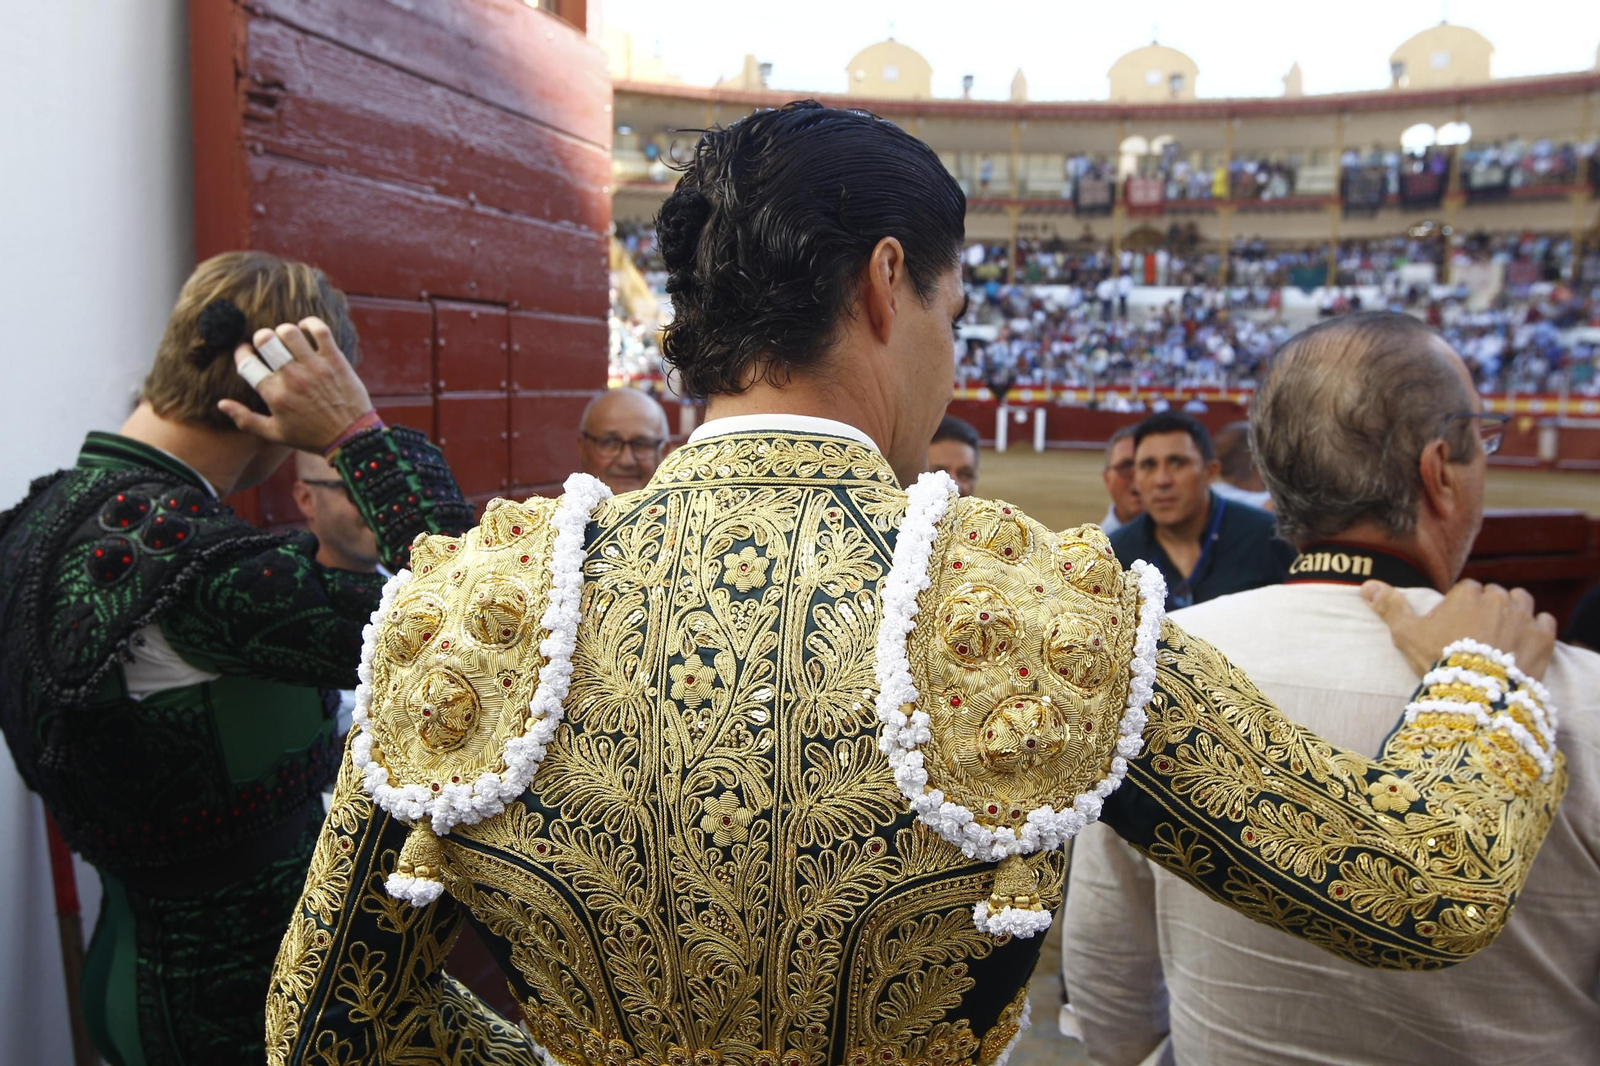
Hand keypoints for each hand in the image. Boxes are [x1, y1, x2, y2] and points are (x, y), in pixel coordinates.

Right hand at [217, 318, 372, 452]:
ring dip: (284, 331)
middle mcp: (292, 378)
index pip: (246, 362)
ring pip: (289, 331)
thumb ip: (245, 419)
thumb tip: (220, 404)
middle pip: (265, 340)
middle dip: (261, 338)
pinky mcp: (335, 360)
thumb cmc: (310, 436)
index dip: (241, 352)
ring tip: (287, 339)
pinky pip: (320, 330)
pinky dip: (310, 324)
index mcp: (274, 394)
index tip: (246, 351)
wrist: (351, 438)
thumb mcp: (274, 434)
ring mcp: (315, 367)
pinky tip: (306, 330)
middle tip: (267, 344)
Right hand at [1363, 578, 1557, 679]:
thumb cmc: (1437, 661)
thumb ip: (1390, 606)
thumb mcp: (1405, 634)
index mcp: (1467, 593)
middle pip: (1495, 594)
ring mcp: (1523, 617)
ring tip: (1502, 634)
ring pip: (1522, 602)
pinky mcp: (1543, 637)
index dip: (1461, 607)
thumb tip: (1366, 585)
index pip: (1467, 589)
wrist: (1475, 695)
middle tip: (1477, 635)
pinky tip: (1525, 642)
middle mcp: (1498, 599)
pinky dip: (1537, 629)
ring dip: (1515, 613)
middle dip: (1488, 609)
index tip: (1456, 627)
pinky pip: (1545, 621)